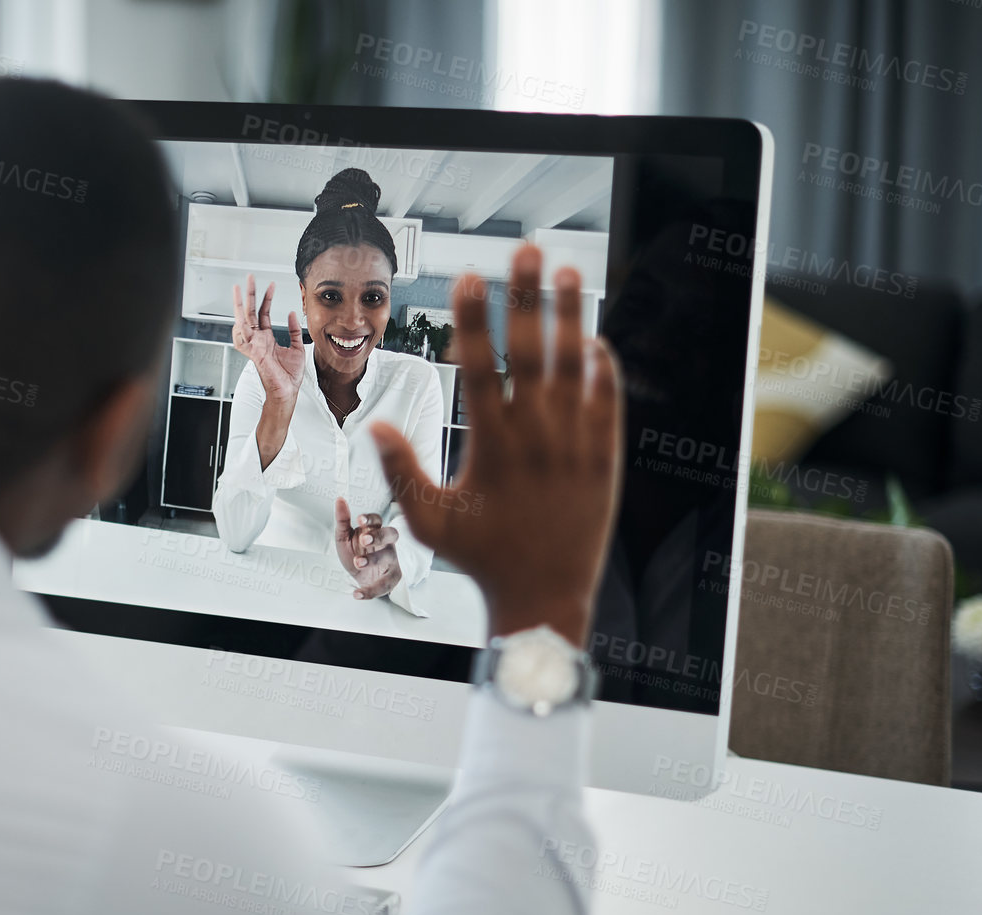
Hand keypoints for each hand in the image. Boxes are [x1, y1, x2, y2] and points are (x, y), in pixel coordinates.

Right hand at [231, 275, 305, 405]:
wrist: (287, 391)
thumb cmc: (289, 375)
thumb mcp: (297, 347)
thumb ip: (294, 330)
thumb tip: (292, 313)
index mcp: (266, 338)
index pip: (263, 313)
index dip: (266, 298)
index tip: (271, 284)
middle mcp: (258, 340)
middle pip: (250, 312)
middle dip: (249, 294)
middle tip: (249, 278)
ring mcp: (254, 346)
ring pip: (243, 321)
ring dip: (239, 306)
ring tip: (238, 290)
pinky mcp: (254, 354)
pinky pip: (243, 340)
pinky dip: (239, 329)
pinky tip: (239, 317)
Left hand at [334, 498, 401, 600]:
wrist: (360, 577)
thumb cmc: (355, 552)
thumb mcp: (344, 537)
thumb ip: (342, 520)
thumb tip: (340, 499)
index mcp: (374, 530)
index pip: (377, 520)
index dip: (370, 519)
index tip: (360, 520)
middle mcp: (386, 544)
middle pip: (391, 534)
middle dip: (379, 536)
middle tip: (364, 540)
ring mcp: (391, 561)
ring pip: (389, 557)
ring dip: (374, 559)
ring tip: (357, 562)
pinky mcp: (391, 578)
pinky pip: (384, 584)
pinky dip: (370, 591)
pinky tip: (357, 593)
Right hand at [368, 248, 622, 644]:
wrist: (545, 598)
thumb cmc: (483, 560)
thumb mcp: (430, 523)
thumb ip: (402, 472)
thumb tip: (373, 427)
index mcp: (492, 446)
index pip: (481, 366)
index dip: (475, 317)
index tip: (471, 276)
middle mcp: (537, 438)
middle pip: (532, 351)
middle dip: (527, 296)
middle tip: (526, 250)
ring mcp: (576, 445)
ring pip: (576, 366)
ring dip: (571, 316)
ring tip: (569, 272)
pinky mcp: (605, 459)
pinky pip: (608, 401)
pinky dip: (602, 367)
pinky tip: (594, 337)